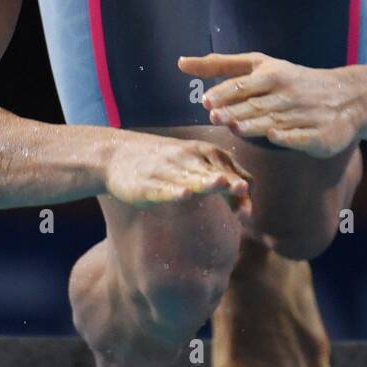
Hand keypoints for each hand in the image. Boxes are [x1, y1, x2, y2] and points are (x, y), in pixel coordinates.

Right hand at [104, 133, 252, 218]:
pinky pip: (163, 188)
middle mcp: (186, 158)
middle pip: (211, 170)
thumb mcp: (194, 167)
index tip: (246, 214)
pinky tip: (185, 193)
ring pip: (189, 176)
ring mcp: (166, 170)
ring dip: (205, 180)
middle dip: (227, 180)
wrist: (118, 155)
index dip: (239, 190)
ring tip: (219, 182)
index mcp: (202, 152)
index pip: (228, 169)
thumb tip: (249, 210)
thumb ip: (221, 183)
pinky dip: (174, 190)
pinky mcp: (146, 184)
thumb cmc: (164, 165)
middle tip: (242, 188)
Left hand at [178, 52, 366, 157]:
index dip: (225, 93)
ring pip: (274, 120)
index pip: (243, 85)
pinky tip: (274, 137)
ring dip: (255, 124)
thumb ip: (221, 65)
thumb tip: (181, 62)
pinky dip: (288, 135)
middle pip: (256, 104)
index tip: (206, 101)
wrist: (347, 96)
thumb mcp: (260, 65)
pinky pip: (301, 135)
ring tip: (235, 127)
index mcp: (272, 75)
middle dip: (235, 110)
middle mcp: (287, 94)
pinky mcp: (318, 134)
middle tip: (214, 117)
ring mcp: (303, 114)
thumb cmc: (292, 80)